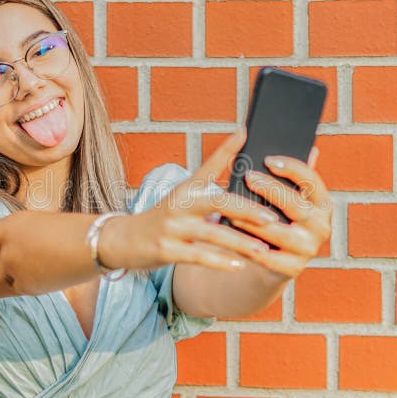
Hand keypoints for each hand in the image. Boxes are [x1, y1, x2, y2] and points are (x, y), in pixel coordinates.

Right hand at [119, 129, 281, 272]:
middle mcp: (179, 203)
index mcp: (186, 188)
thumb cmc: (163, 220)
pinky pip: (199, 256)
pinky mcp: (167, 249)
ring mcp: (172, 227)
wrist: (124, 240)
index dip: (227, 148)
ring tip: (263, 249)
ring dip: (240, 242)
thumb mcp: (183, 200)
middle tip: (272, 217)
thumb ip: (210, 195)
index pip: (209, 164)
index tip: (245, 131)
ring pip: (212, 233)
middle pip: (217, 202)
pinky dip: (220, 261)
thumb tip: (239, 190)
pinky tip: (239, 266)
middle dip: (247, 210)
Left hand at [227, 147, 332, 277]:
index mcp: (322, 203)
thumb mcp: (281, 196)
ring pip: (279, 231)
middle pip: (295, 204)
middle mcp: (321, 225)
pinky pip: (269, 255)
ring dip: (254, 219)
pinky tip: (232, 233)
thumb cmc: (275, 217)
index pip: (312, 180)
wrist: (271, 258)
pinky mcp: (293, 268)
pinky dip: (249, 244)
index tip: (269, 159)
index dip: (292, 168)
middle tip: (248, 178)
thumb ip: (287, 175)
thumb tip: (303, 146)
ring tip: (232, 208)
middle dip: (270, 190)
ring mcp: (309, 248)